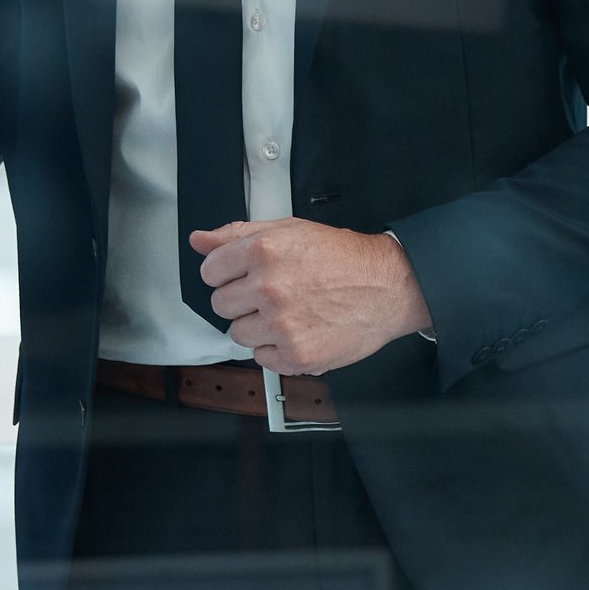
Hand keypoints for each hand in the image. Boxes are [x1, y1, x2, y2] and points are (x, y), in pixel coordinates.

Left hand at [191, 220, 430, 374]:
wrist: (388, 287)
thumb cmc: (344, 258)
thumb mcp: (291, 231)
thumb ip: (238, 235)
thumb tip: (200, 240)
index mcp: (264, 251)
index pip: (210, 271)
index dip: (226, 273)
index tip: (243, 276)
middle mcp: (269, 288)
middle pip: (220, 304)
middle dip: (242, 299)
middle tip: (273, 294)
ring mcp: (281, 325)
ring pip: (237, 334)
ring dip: (257, 326)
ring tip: (288, 312)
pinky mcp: (296, 356)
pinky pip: (261, 358)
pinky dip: (276, 349)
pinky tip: (298, 330)